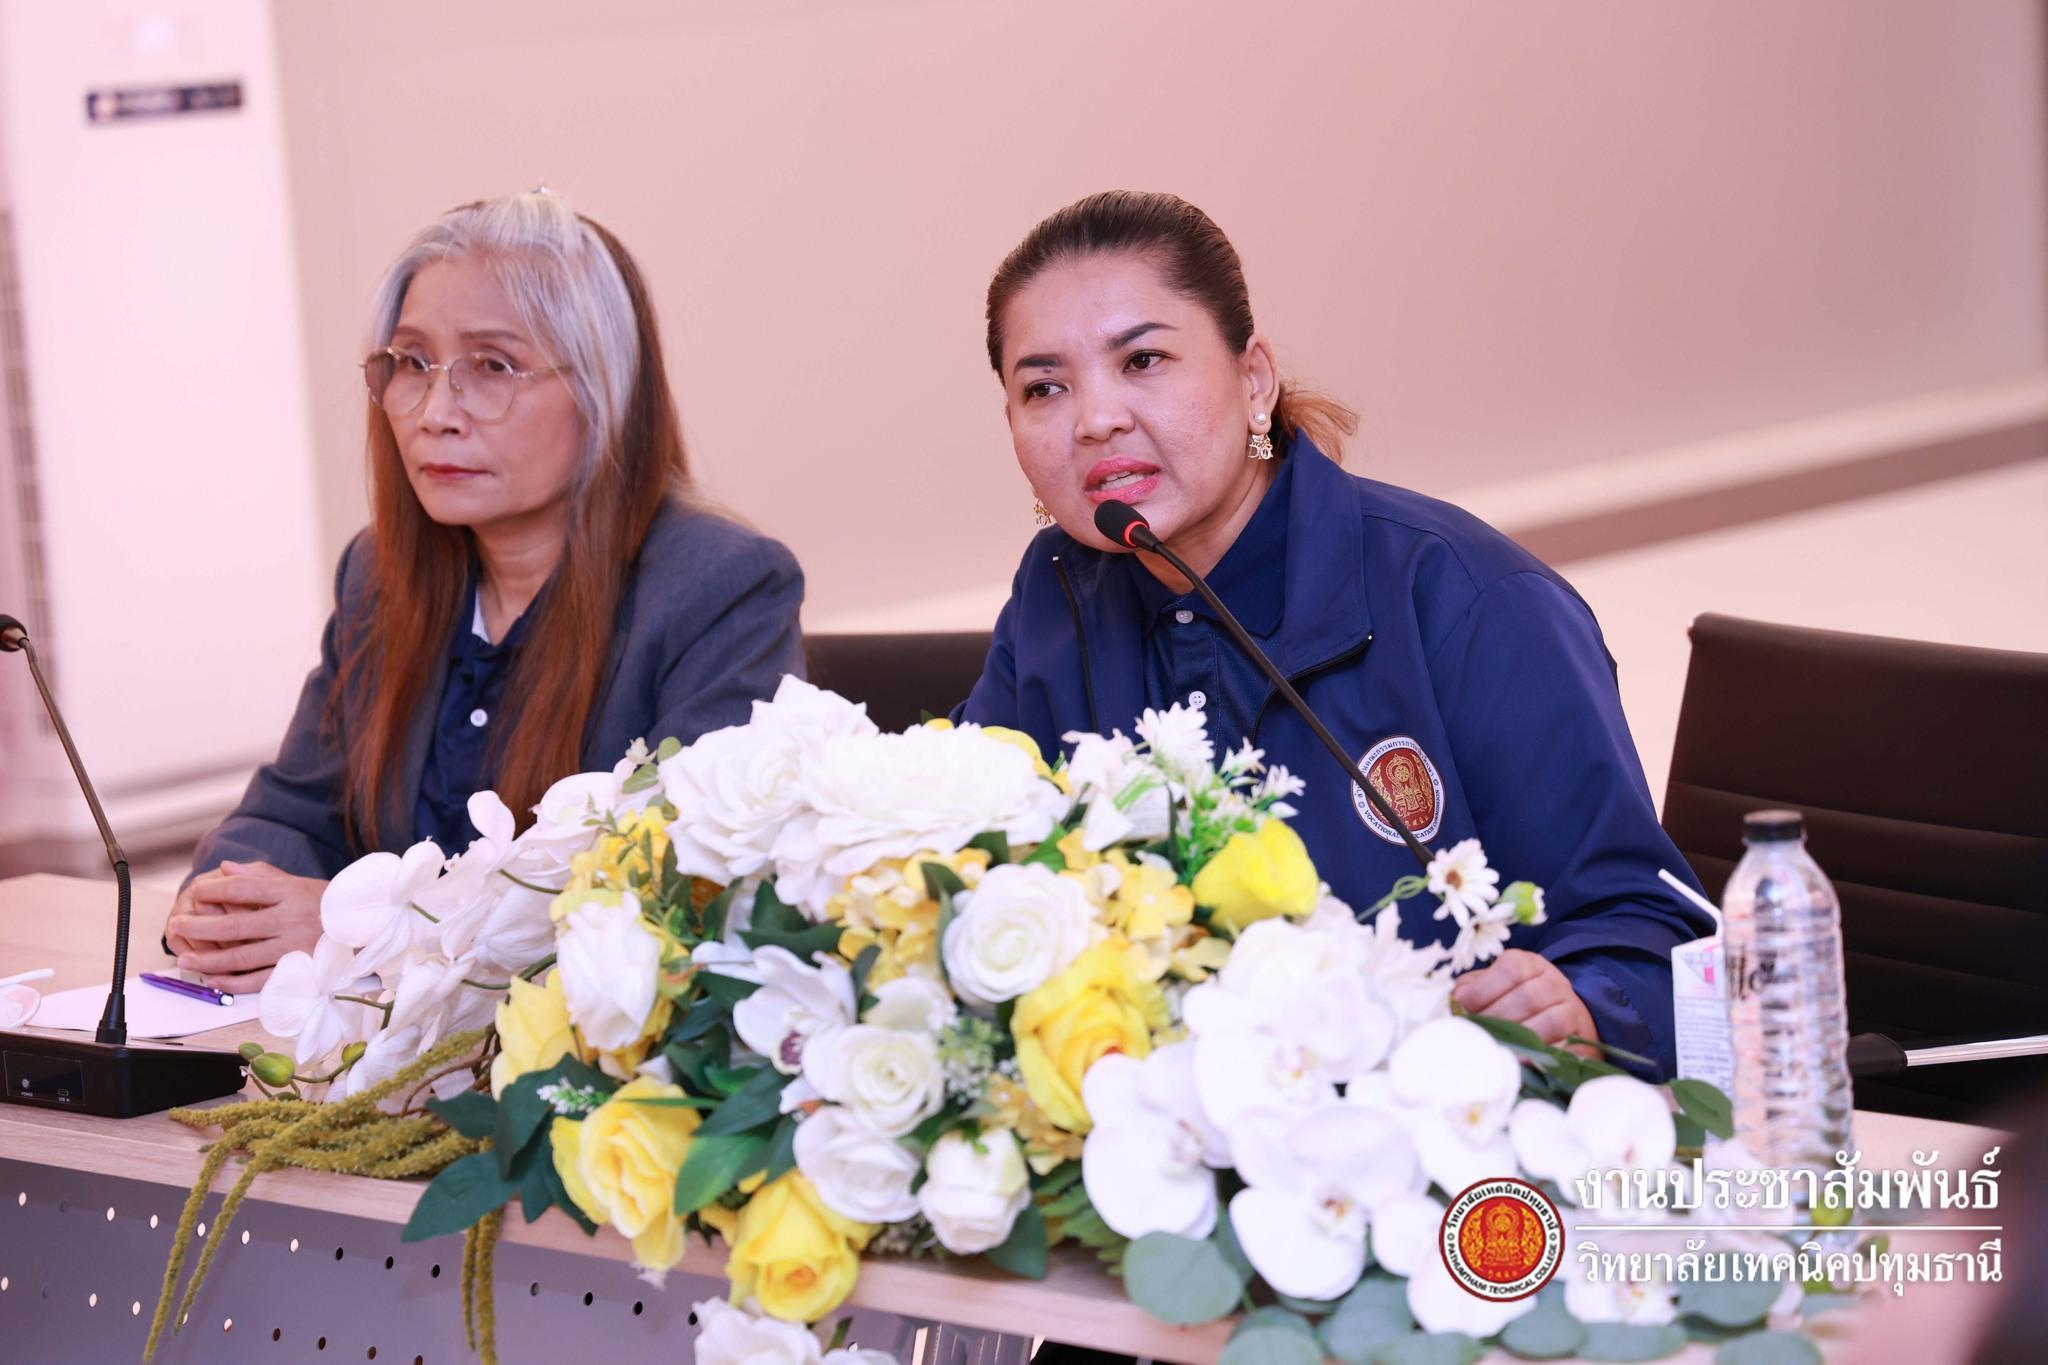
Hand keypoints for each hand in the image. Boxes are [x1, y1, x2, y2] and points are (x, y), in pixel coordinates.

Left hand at [165, 860, 327, 993]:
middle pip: (234, 924)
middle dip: (199, 927)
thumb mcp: (298, 882)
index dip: (213, 890)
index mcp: (289, 893)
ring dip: (208, 959)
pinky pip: (258, 980)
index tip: (194, 893)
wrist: (366, 929)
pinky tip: (213, 979)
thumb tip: (225, 869)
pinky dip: (232, 983)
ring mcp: (293, 947)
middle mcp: (290, 919)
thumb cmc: (327, 905)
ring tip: (184, 958)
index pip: (242, 888)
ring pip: (240, 956)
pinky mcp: (296, 970)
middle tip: (176, 925)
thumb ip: (261, 875)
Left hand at [1451, 949, 1598, 1057]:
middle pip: (1528, 997)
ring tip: (1497, 1048)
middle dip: (1498, 1017)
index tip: (1465, 1005)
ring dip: (1520, 1038)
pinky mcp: (1583, 1037)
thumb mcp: (1494, 987)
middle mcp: (1555, 982)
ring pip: (1550, 1021)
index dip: (1484, 989)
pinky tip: (1520, 1062)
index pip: (1511, 968)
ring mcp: (1573, 1009)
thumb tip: (1454, 1001)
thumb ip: (1472, 989)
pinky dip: (1541, 1056)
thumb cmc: (1517, 1003)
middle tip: (1479, 1033)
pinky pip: (1565, 1046)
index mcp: (1531, 964)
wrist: (1563, 1020)